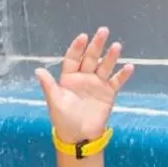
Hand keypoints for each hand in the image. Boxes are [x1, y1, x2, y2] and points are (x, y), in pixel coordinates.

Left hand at [35, 28, 133, 143]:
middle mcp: (83, 78)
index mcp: (68, 78)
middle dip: (96, 45)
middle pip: (90, 58)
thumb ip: (48, 85)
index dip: (77, 48)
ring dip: (111, 57)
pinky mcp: (108, 93)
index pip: (72, 59)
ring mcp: (97, 84)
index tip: (82, 37)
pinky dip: (122, 75)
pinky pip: (116, 82)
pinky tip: (129, 67)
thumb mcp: (54, 102)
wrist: (78, 135)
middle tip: (103, 31)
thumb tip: (37, 70)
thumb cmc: (63, 119)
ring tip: (117, 46)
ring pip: (104, 67)